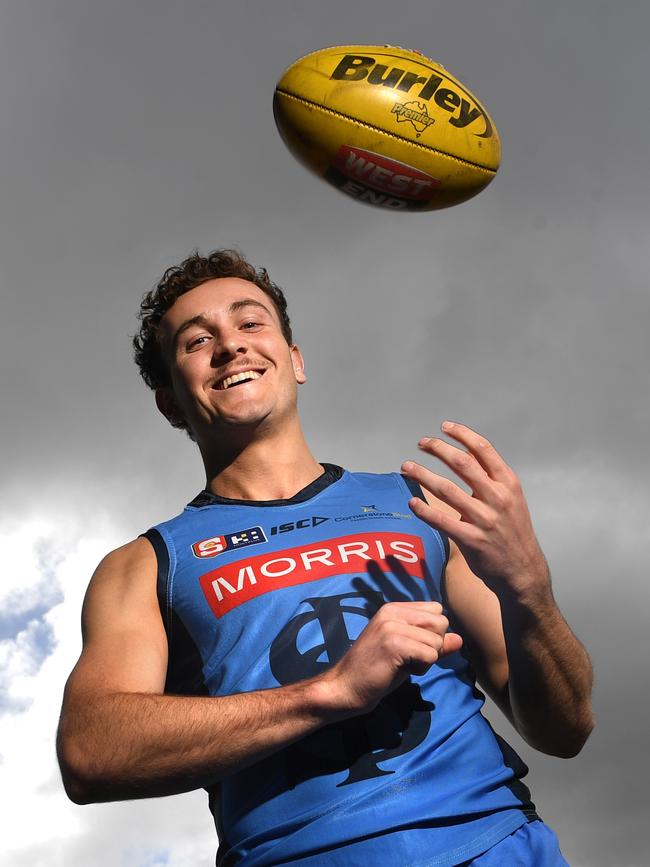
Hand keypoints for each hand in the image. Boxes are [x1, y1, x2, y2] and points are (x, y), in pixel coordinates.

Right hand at [321, 601, 461, 716]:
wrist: (346, 686)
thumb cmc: (376, 670)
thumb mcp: (408, 652)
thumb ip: (432, 643)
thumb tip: (460, 639)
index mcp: (394, 608)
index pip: (436, 610)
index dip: (432, 633)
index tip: (412, 647)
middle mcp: (393, 611)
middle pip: (441, 622)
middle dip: (434, 645)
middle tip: (410, 658)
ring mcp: (392, 626)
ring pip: (437, 640)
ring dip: (428, 659)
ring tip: (404, 664)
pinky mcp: (393, 643)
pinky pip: (430, 655)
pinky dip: (422, 668)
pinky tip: (402, 670)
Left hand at [401, 421, 548, 596]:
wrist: (523, 570)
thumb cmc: (512, 530)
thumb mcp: (511, 498)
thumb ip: (490, 477)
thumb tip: (466, 452)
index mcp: (507, 483)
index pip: (483, 449)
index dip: (462, 434)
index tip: (444, 426)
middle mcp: (498, 497)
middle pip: (462, 463)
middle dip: (438, 448)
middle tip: (421, 443)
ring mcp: (485, 519)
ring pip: (446, 489)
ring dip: (422, 475)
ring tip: (406, 467)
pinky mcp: (472, 540)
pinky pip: (442, 521)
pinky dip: (424, 510)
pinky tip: (411, 502)